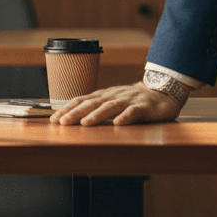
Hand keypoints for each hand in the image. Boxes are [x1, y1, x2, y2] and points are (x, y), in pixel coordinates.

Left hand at [49, 82, 183, 125]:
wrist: (162, 92)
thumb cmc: (134, 100)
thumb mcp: (112, 102)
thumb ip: (96, 108)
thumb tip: (74, 118)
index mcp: (104, 95)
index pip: (82, 100)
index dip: (67, 108)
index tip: (53, 119)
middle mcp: (114, 96)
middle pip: (92, 103)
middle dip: (75, 112)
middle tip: (62, 122)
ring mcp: (129, 100)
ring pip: (110, 107)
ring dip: (96, 115)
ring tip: (84, 123)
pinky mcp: (144, 107)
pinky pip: (134, 112)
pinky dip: (125, 117)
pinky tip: (117, 123)